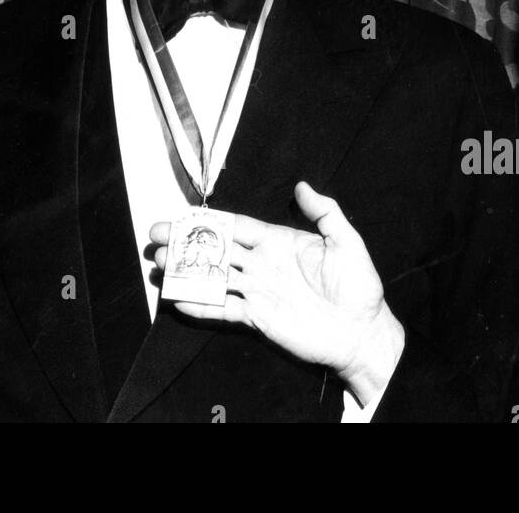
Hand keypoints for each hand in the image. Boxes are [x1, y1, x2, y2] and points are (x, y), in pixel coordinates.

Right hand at [150, 181, 404, 406]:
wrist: (361, 333)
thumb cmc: (359, 287)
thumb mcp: (347, 243)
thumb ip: (325, 213)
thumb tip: (301, 185)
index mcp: (278, 242)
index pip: (237, 226)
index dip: (210, 220)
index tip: (182, 215)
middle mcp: (262, 264)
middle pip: (217, 249)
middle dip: (186, 242)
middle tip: (156, 236)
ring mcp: (257, 291)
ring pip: (214, 277)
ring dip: (186, 272)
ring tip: (158, 266)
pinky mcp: (257, 319)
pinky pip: (223, 310)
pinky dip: (201, 306)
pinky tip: (178, 302)